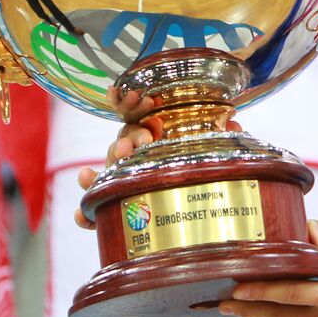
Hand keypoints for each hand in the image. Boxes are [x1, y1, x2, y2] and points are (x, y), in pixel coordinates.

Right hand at [70, 87, 243, 229]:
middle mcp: (136, 153)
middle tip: (130, 147)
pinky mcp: (116, 206)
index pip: (138, 113)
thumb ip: (218, 138)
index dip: (132, 104)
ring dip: (97, 173)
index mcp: (155, 131)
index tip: (135, 100)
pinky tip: (82, 216)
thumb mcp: (209, 149)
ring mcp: (123, 178)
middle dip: (123, 142)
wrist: (200, 213)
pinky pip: (96, 209)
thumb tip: (236, 124)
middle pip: (122, 142)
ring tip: (90, 176)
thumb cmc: (201, 167)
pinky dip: (87, 214)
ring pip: (105, 172)